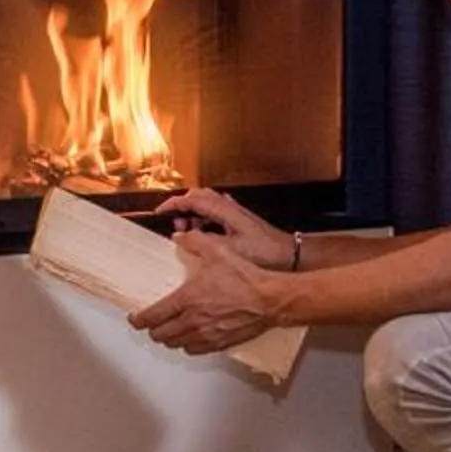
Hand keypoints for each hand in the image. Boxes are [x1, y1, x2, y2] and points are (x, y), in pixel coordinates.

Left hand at [133, 229, 278, 354]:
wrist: (269, 298)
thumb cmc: (245, 277)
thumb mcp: (217, 251)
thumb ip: (194, 242)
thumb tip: (180, 238)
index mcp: (187, 299)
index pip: (153, 316)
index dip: (138, 320)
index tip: (134, 319)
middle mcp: (193, 320)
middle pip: (161, 334)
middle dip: (153, 330)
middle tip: (151, 325)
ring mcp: (206, 334)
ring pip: (176, 345)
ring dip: (169, 339)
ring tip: (168, 332)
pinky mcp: (220, 342)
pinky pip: (195, 350)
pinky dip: (188, 346)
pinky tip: (189, 340)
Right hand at [154, 187, 294, 270]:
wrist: (289, 255)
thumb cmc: (266, 252)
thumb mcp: (230, 249)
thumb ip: (203, 240)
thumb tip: (181, 234)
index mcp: (225, 210)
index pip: (193, 199)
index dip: (174, 204)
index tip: (161, 211)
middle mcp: (230, 207)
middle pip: (199, 196)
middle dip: (182, 206)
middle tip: (173, 221)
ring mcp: (235, 213)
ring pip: (207, 204)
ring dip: (193, 214)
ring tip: (187, 229)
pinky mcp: (239, 221)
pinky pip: (215, 213)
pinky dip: (204, 219)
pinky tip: (204, 231)